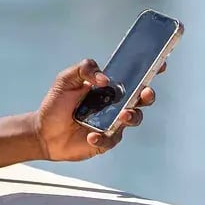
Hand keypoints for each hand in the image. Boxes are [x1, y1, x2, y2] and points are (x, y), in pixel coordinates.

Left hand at [31, 58, 161, 161]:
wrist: (44, 132)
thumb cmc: (56, 104)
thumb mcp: (65, 80)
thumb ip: (84, 70)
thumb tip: (104, 78)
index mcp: (107, 87)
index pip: (131, 77)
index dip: (148, 71)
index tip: (160, 64)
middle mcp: (115, 104)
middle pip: (141, 98)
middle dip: (147, 95)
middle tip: (144, 93)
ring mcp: (113, 122)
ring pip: (134, 118)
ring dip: (132, 116)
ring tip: (123, 116)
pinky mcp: (107, 140)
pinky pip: (113, 138)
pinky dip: (103, 136)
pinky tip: (91, 135)